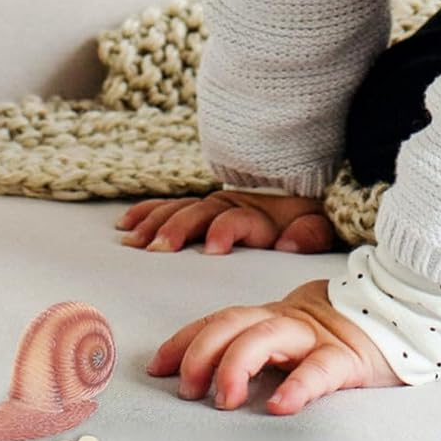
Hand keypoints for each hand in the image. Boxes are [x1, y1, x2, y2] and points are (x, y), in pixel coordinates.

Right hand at [116, 190, 335, 254]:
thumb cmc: (301, 221)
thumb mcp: (315, 226)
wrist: (293, 192)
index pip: (238, 220)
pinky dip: (145, 212)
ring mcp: (209, 205)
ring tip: (135, 242)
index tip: (212, 248)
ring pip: (178, 210)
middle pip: (200, 214)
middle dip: (178, 229)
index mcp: (257, 215)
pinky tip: (125, 224)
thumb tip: (289, 243)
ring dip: (155, 224)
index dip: (225, 231)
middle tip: (161, 248)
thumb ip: (309, 233)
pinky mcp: (195, 207)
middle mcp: (228, 206)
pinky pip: (166, 206)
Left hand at [148, 279, 403, 414]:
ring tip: (224, 400)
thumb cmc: (342, 338)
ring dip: (237, 364)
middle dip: (202, 352)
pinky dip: (297, 386)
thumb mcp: (292, 341)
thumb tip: (203, 382)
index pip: (218, 321)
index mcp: (271, 318)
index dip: (184, 340)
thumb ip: (258, 351)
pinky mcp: (350, 358)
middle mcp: (289, 322)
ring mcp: (318, 337)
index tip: (156, 367)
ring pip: (269, 336)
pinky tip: (279, 406)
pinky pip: (320, 370)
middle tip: (187, 390)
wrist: (407, 316)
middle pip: (234, 323)